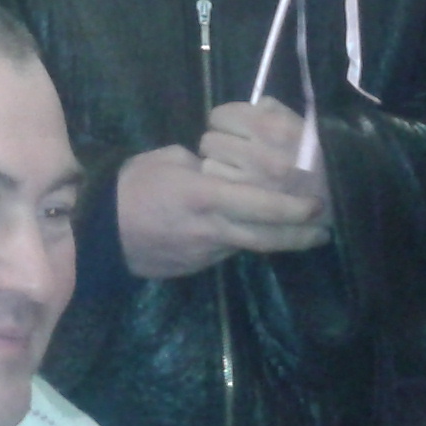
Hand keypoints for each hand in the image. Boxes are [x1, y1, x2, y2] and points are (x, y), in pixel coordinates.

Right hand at [117, 141, 331, 278]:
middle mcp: (209, 228)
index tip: (316, 204)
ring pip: (251, 246)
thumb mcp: (169, 159)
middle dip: (300, 234)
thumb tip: (226, 168)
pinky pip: (230, 251)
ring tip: (306, 233)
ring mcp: (204, 251)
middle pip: (265, 236)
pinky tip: (263, 234)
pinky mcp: (198, 265)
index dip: (291, 207)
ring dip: (280, 241)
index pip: (257, 204)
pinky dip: (249, 242)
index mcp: (201, 195)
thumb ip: (204, 165)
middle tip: (325, 227)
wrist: (100, 231)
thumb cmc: (132, 184)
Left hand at [199, 99, 330, 217]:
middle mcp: (260, 153)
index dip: (224, 122)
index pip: (219, 116)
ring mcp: (253, 182)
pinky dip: (224, 187)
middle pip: (210, 141)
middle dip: (219, 145)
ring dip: (219, 167)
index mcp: (272, 127)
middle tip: (234, 153)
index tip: (233, 130)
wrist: (345, 195)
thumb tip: (248, 107)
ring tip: (237, 172)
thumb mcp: (300, 123)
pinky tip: (238, 188)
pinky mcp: (250, 205)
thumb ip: (270, 110)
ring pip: (210, 166)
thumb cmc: (320, 155)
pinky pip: (220, 189)